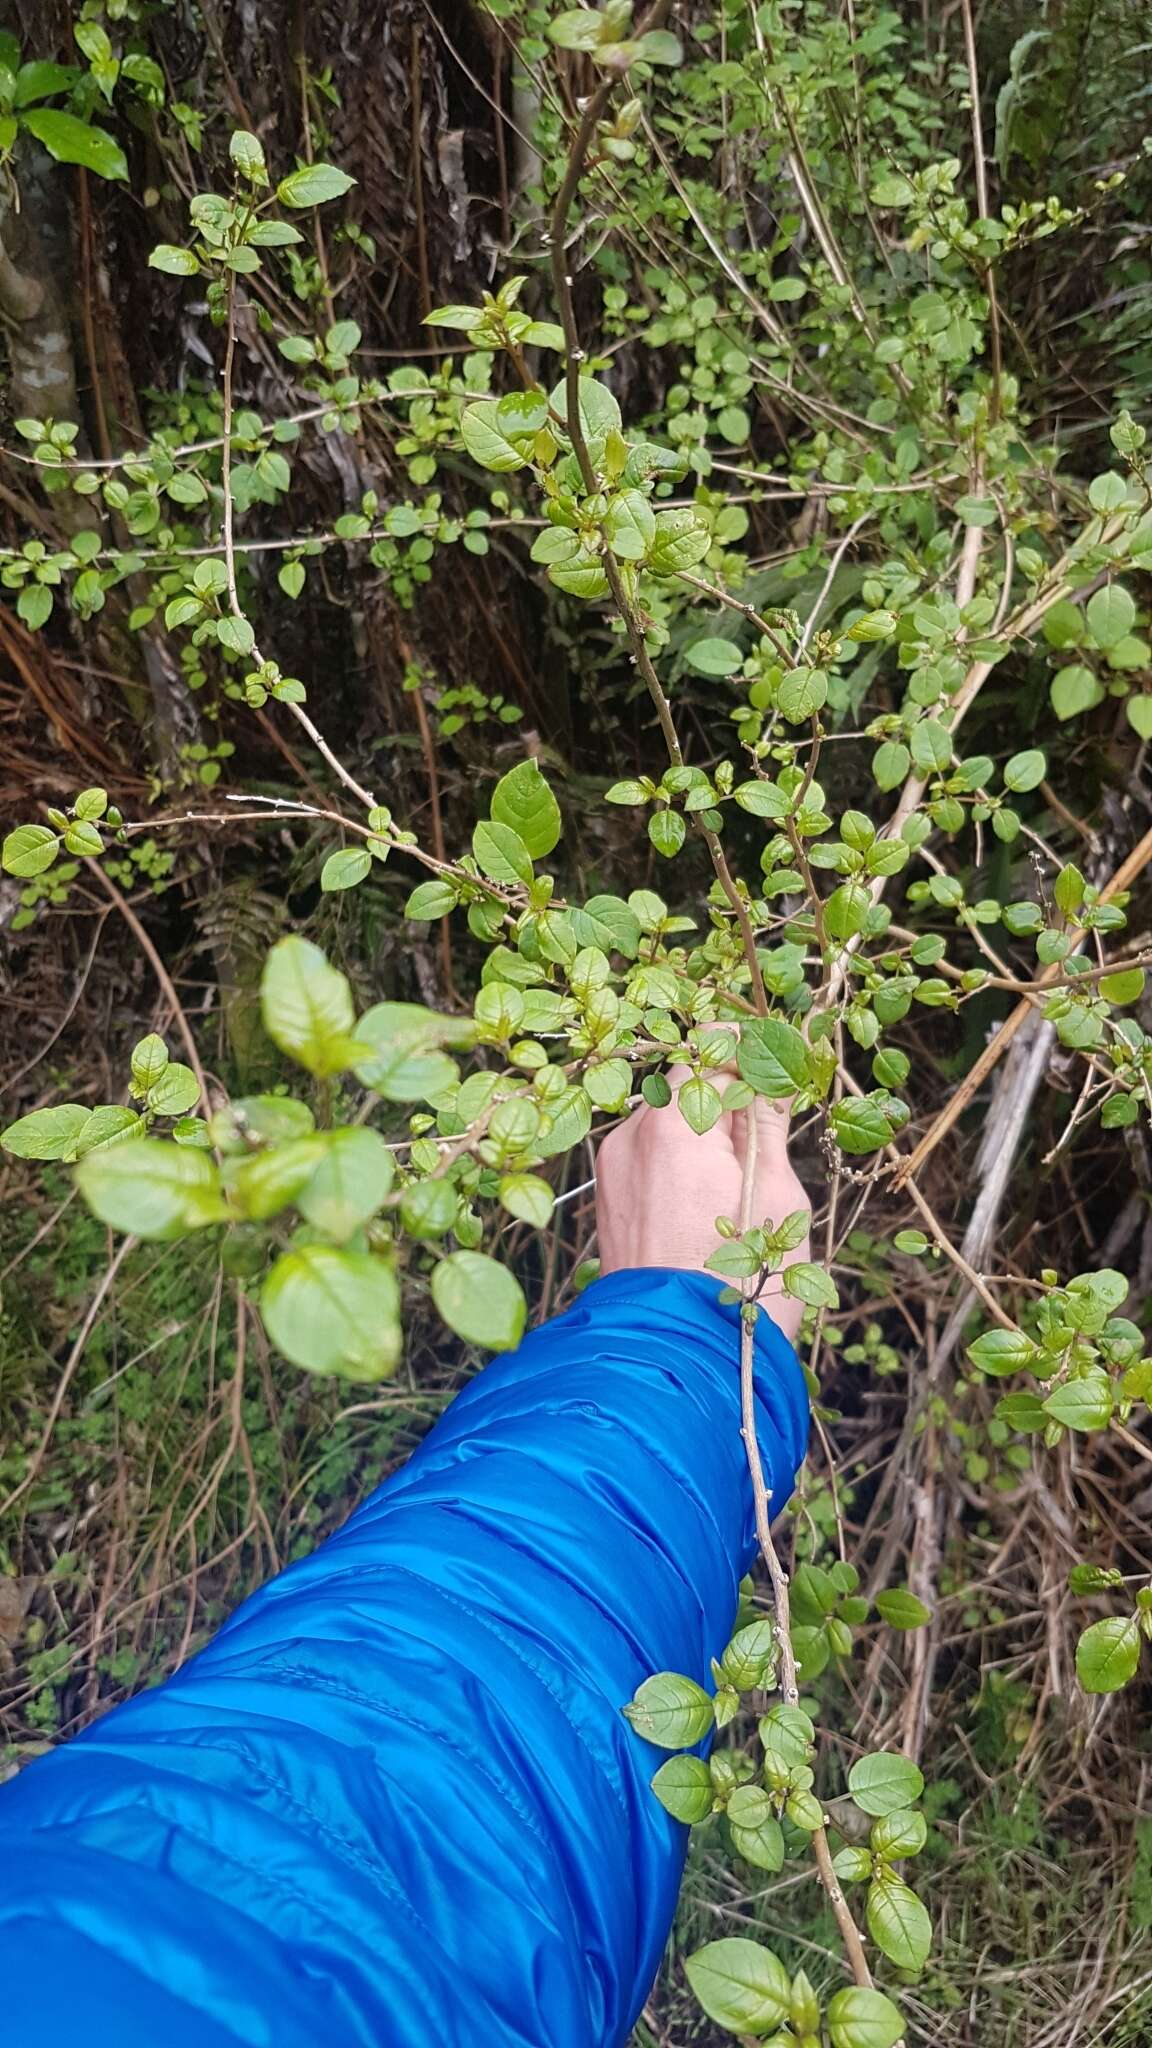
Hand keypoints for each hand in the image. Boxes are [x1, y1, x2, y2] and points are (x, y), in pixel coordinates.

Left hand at [595, 1066, 811, 1341]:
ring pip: (667, 1126)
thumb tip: (770, 1077)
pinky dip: (679, 1164)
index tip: (781, 1064)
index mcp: (671, 1126)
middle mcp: (629, 1138)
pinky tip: (711, 1201)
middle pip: (685, 1088)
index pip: (711, 1052)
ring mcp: (612, 1172)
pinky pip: (649, 1161)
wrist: (679, 1358)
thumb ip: (767, 1126)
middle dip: (728, 1097)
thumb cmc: (742, 1281)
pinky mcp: (608, 1202)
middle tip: (773, 1126)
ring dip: (704, 1134)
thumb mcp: (776, 1195)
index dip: (750, 1053)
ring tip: (744, 1176)